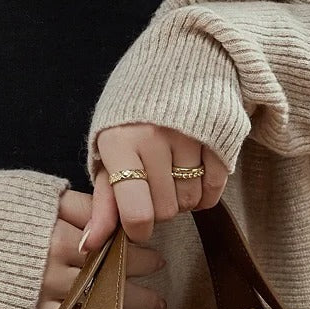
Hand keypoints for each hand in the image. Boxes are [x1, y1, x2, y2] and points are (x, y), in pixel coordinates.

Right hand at [32, 186, 168, 308]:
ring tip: (156, 303)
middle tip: (159, 264)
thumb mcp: (30, 199)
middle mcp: (54, 251)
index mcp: (54, 220)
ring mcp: (46, 285)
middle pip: (110, 259)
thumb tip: (109, 215)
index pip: (104, 226)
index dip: (129, 233)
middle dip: (140, 263)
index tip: (145, 236)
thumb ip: (69, 205)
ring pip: (104, 293)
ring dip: (136, 300)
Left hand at [82, 123, 229, 253]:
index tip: (136, 226)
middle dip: (159, 208)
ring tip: (173, 174)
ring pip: (191, 200)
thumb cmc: (132, 114)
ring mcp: (190, 135)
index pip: (136, 211)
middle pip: (165, 210)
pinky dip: (206, 193)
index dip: (137, 230)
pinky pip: (215, 188)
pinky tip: (194, 177)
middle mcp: (154, 137)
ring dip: (182, 198)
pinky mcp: (219, 135)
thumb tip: (90, 246)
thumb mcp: (108, 152)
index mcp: (119, 143)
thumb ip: (103, 201)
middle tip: (154, 186)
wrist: (173, 62)